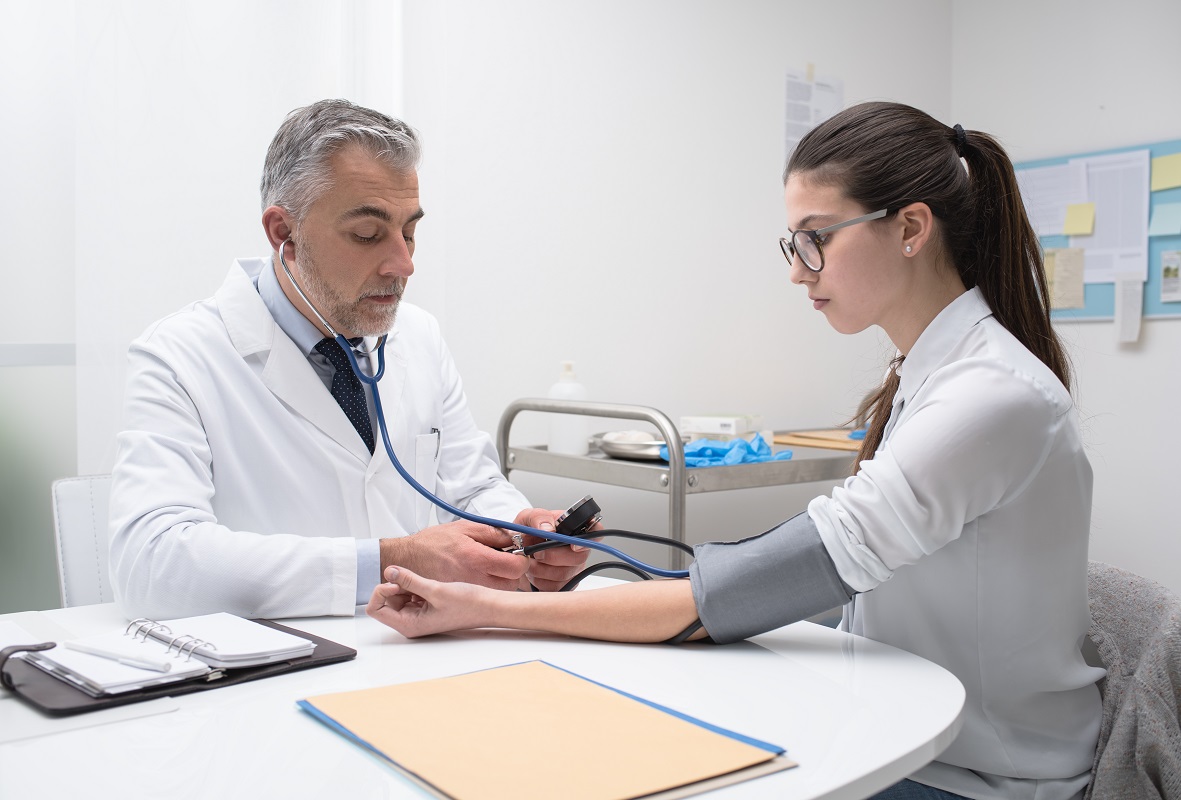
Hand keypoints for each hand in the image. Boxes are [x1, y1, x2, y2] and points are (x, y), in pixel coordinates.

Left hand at [368, 565, 491, 637]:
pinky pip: (410, 593)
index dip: (382, 592)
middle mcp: (410, 622)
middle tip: (414, 579)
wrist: (488, 606)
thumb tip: (389, 571)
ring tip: (426, 583)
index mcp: (408, 624)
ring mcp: (417, 614)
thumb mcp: (436, 589)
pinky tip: (430, 584)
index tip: (397, 582)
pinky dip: (415, 585)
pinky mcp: (425, 606)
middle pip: (385, 600)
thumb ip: (409, 580)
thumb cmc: (468, 604)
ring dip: (406, 584)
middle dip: (394, 586)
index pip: (375, 609)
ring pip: (397, 595)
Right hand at [380, 521, 526, 590]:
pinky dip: (490, 586)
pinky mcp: (463, 598)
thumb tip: (514, 537)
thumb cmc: (433, 542)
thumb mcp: (465, 528)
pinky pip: (486, 595)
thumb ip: (493, 532)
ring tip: (492, 567)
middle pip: (514, 583)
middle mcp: (474, 578)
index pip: (516, 567)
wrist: (408, 559)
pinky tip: (482, 575)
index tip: (518, 553)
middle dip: (515, 571)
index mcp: (476, 558)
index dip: (523, 559)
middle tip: (506, 559)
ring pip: (502, 591)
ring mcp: (468, 591)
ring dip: (504, 579)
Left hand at [513, 507, 594, 591]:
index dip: (590, 539)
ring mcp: (573, 568)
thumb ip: (538, 517)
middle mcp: (578, 549)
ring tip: (532, 561)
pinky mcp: (565, 584)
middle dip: (553, 556)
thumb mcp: (526, 518)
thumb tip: (549, 529)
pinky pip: (556, 587)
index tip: (573, 546)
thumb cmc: (524, 535)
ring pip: (565, 574)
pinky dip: (539, 581)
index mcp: (573, 528)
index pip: (596, 531)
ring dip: (541, 569)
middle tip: (537, 552)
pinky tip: (534, 572)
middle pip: (579, 557)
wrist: (512, 556)